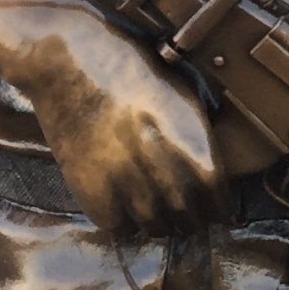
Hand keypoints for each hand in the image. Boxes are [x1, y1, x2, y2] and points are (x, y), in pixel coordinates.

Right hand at [7, 0, 221, 235]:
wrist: (69, 62)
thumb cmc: (127, 73)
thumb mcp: (181, 98)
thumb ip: (199, 140)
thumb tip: (215, 181)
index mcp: (193, 142)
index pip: (219, 202)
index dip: (217, 211)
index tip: (212, 213)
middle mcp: (165, 167)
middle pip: (188, 220)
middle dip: (187, 219)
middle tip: (179, 214)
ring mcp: (129, 182)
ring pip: (154, 228)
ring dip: (155, 223)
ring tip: (148, 207)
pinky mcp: (94, 191)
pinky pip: (118, 226)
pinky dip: (121, 220)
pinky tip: (119, 203)